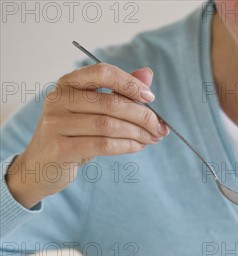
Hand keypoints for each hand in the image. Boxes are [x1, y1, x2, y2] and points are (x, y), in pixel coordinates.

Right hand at [6, 63, 167, 208]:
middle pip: (111, 103)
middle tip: (160, 128)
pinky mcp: (61, 147)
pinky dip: (127, 146)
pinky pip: (103, 144)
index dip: (130, 83)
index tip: (150, 98)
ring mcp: (57, 123)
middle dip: (142, 116)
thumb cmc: (74, 134)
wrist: (42, 166)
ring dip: (138, 133)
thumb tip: (148, 74)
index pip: (103, 72)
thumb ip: (120, 92)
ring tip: (152, 139)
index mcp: (68, 83)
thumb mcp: (94, 111)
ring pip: (109, 125)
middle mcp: (59, 99)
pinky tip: (138, 147)